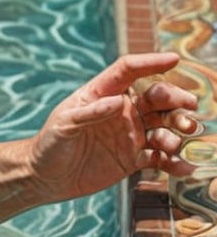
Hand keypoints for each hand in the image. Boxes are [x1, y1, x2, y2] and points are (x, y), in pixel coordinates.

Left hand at [30, 52, 198, 200]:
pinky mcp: (134, 158)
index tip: (174, 59)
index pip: (129, 71)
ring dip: (177, 130)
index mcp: (102, 93)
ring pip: (164, 126)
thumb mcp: (63, 125)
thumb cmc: (50, 143)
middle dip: (175, 99)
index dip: (150, 63)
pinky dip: (175, 162)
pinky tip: (184, 167)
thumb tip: (117, 102)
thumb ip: (89, 113)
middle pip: (156, 98)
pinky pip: (161, 158)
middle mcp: (122, 110)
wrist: (47, 177)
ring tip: (175, 141)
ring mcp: (131, 134)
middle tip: (188, 107)